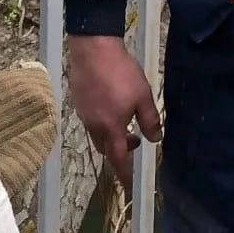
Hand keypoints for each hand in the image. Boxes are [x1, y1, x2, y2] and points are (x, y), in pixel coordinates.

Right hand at [69, 35, 160, 190]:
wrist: (93, 46)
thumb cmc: (120, 72)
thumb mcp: (143, 97)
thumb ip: (150, 121)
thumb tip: (155, 140)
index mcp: (111, 128)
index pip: (119, 160)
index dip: (125, 174)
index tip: (129, 186)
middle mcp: (95, 126)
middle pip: (106, 150)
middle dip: (119, 152)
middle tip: (134, 140)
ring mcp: (84, 114)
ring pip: (97, 136)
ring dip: (111, 137)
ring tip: (124, 122)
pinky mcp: (78, 102)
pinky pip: (91, 122)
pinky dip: (102, 123)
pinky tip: (110, 107)